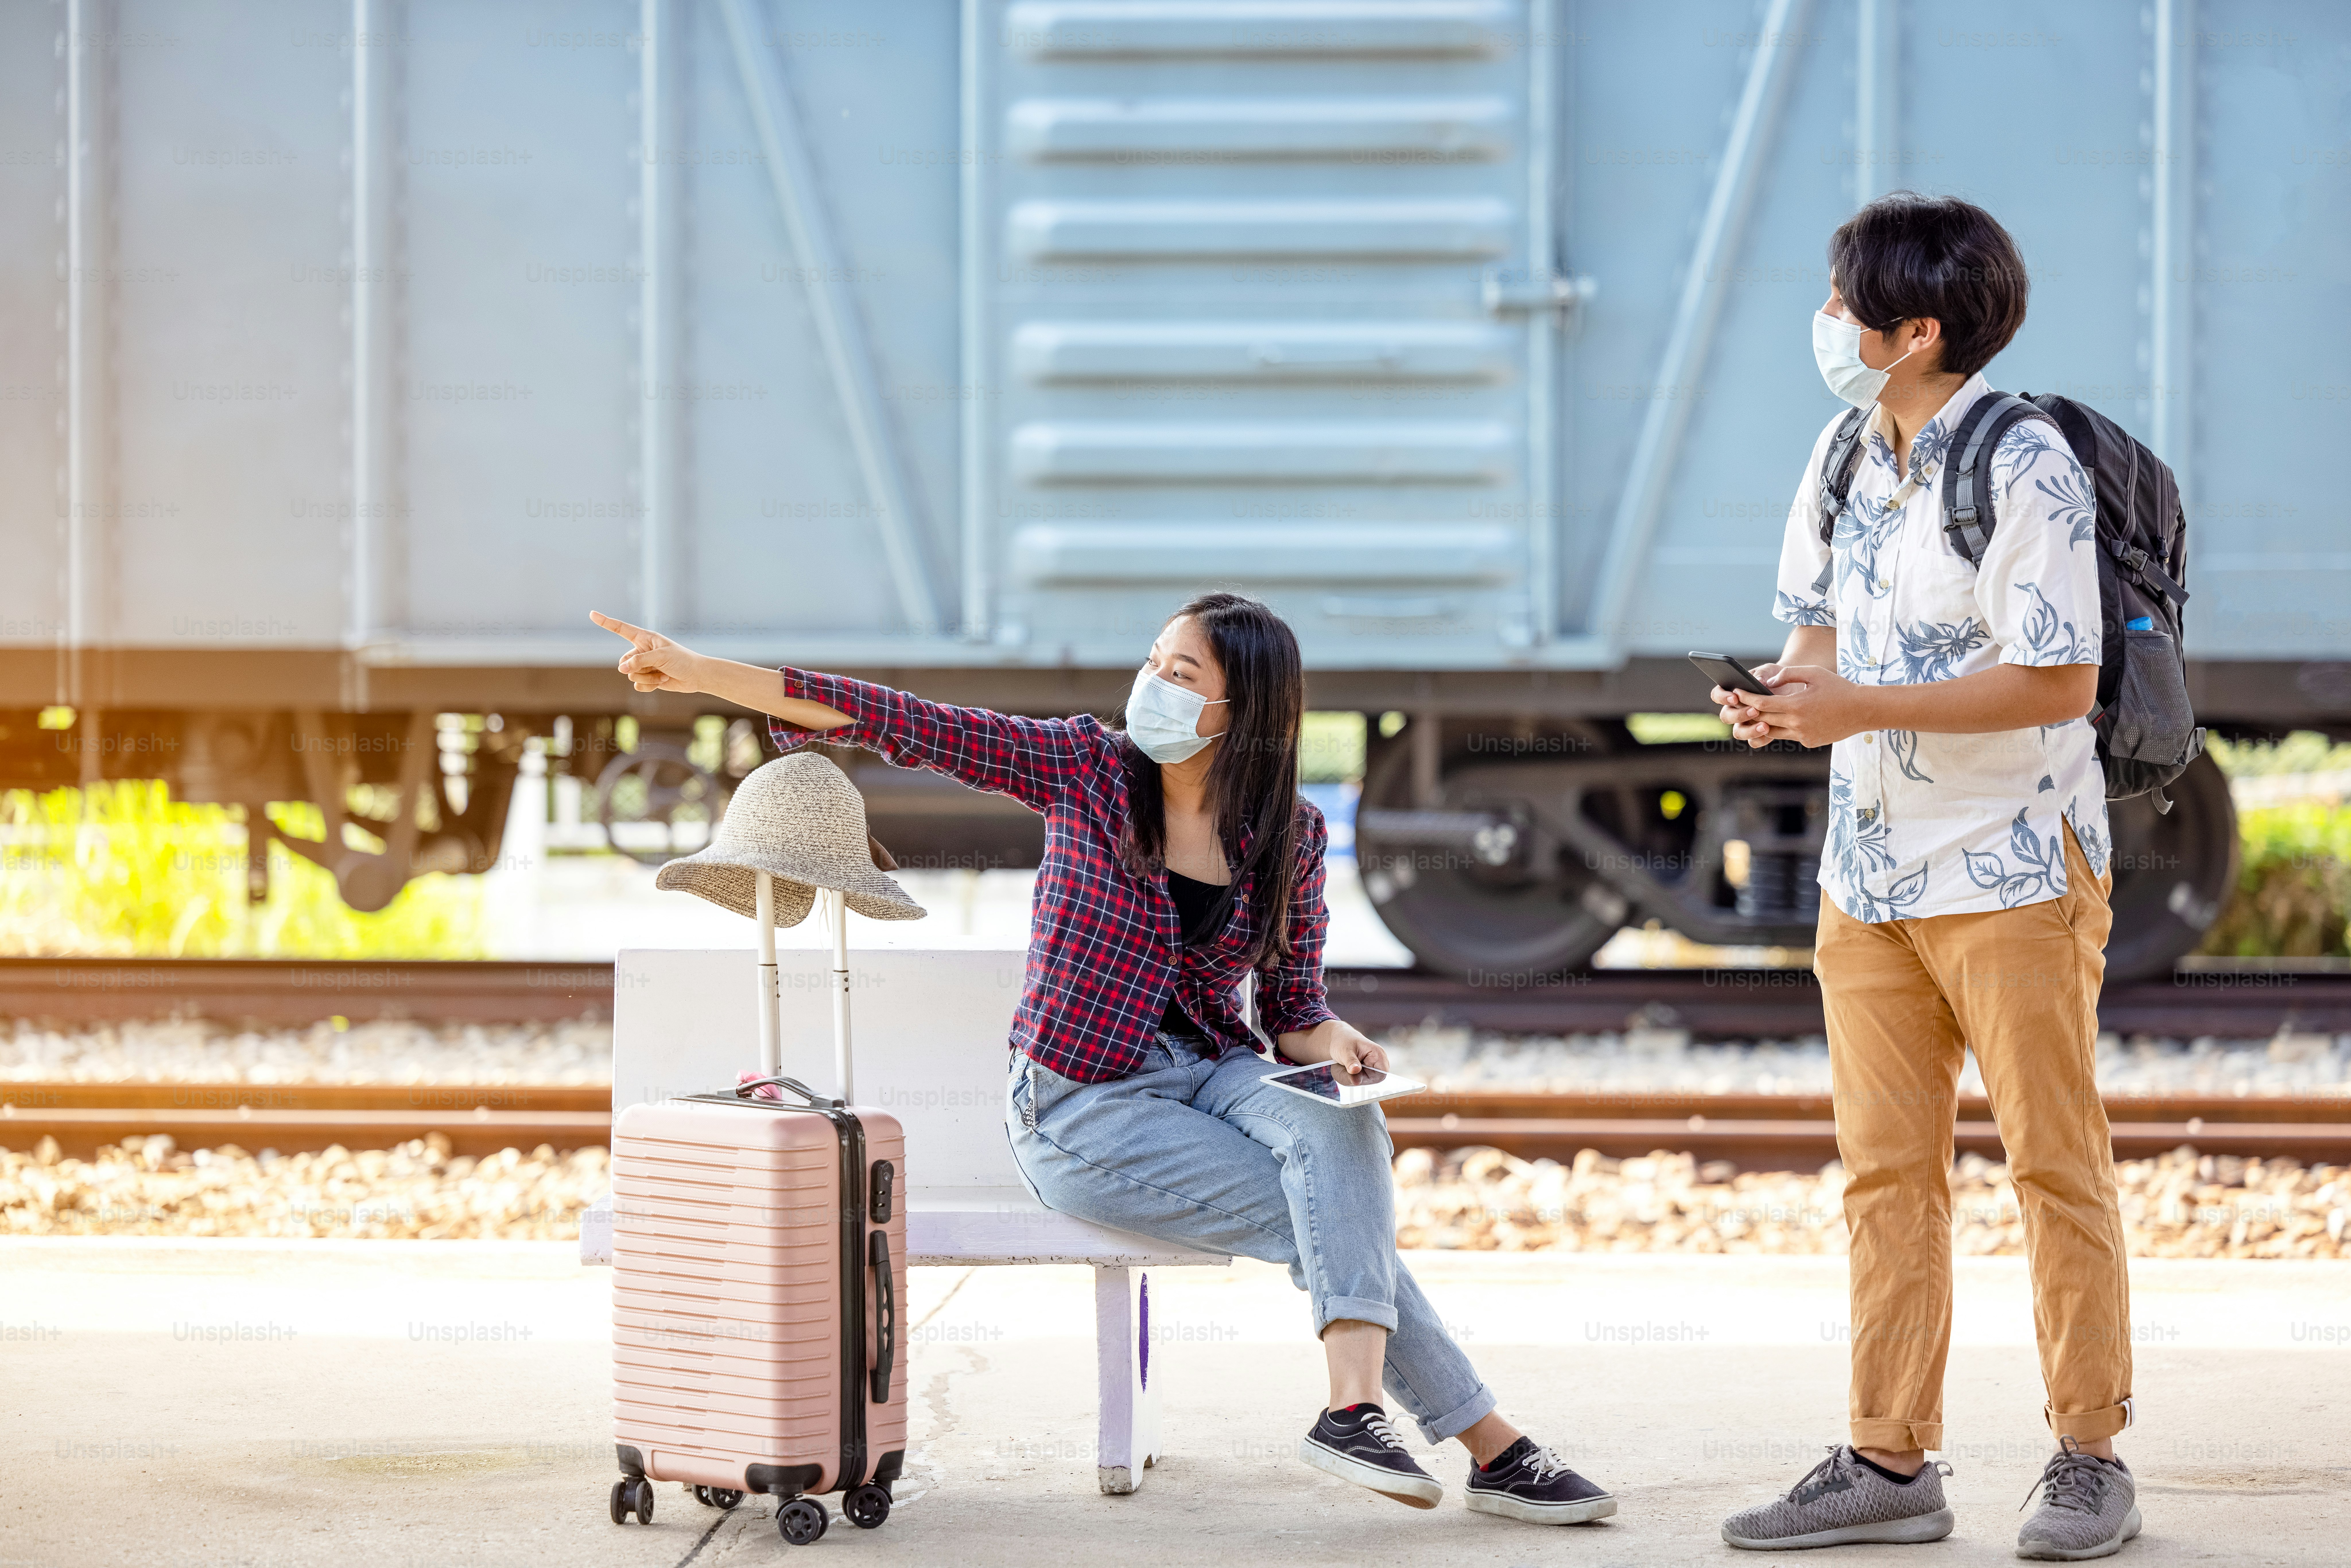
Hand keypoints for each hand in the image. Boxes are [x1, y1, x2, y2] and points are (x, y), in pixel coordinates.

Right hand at [591, 611, 703, 694]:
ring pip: (631, 675)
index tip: (592, 614)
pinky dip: (649, 685)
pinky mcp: (648, 678)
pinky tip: (662, 681)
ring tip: (663, 673)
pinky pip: (637, 685)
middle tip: (657, 666)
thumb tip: (621, 669)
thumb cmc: (682, 660)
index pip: (621, 629)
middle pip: (624, 661)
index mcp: (645, 638)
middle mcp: (642, 651)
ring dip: (648, 677)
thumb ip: (639, 661)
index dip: (606, 622)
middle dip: (637, 667)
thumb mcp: (661, 656)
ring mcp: (644, 665)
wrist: (696, 676)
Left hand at [1283, 1020, 1389, 1078]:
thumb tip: (1355, 1071)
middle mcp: (1377, 1065)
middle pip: (1370, 1083)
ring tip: (1338, 1066)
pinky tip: (1338, 1070)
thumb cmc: (1341, 1040)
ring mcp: (1368, 1072)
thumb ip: (1349, 1061)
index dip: (1370, 1080)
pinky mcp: (1359, 1076)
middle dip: (1354, 1079)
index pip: (1382, 1076)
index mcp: (1379, 1056)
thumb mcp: (1343, 1049)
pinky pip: (1352, 1084)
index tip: (1355, 1075)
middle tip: (1342, 1068)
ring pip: (1359, 1085)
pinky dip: (1343, 1078)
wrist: (1333, 1038)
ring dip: (1346, 1078)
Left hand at [1738, 663, 1874, 748]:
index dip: (1746, 698)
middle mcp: (1797, 724)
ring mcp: (1802, 735)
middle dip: (1748, 710)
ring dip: (1762, 722)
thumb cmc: (1839, 688)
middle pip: (1763, 719)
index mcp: (1796, 706)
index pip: (1761, 704)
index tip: (1736, 692)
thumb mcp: (1814, 673)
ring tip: (1754, 712)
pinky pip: (1788, 736)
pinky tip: (1780, 719)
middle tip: (1738, 703)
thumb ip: (1788, 674)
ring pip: (1773, 731)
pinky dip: (1782, 728)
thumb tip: (1767, 682)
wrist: (1863, 710)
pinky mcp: (1808, 742)